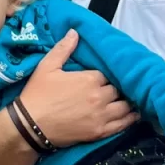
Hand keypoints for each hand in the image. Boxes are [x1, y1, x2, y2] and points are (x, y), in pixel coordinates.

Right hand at [19, 31, 135, 147]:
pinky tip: (134, 115)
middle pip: (117, 90)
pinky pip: (122, 124)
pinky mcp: (100, 131)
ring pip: (124, 106)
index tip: (99, 78)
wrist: (30, 125)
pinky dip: (130, 119)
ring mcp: (101, 115)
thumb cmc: (37, 94)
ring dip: (126, 102)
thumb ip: (63, 49)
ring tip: (127, 100)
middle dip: (114, 89)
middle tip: (110, 89)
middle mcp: (99, 96)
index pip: (106, 74)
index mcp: (89, 79)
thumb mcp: (46, 67)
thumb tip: (75, 32)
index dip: (103, 76)